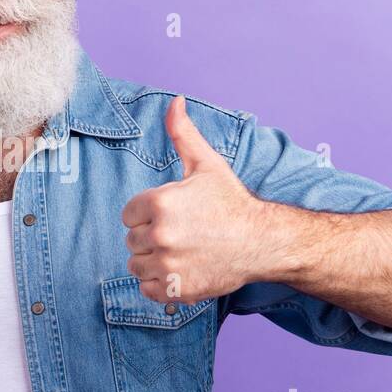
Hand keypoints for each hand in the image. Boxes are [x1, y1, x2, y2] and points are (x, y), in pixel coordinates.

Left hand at [121, 94, 282, 302]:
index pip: (129, 214)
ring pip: (137, 266)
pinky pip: (148, 290)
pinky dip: (160, 284)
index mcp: (158, 203)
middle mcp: (160, 236)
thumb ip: (182, 133)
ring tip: (183, 251)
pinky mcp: (176, 290)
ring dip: (154, 261)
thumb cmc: (231, 202)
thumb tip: (175, 101)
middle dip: (152, 237)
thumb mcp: (206, 164)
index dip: (148, 214)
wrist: (262, 240)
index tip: (174, 214)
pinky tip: (183, 270)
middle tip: (183, 233)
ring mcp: (167, 266)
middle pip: (132, 241)